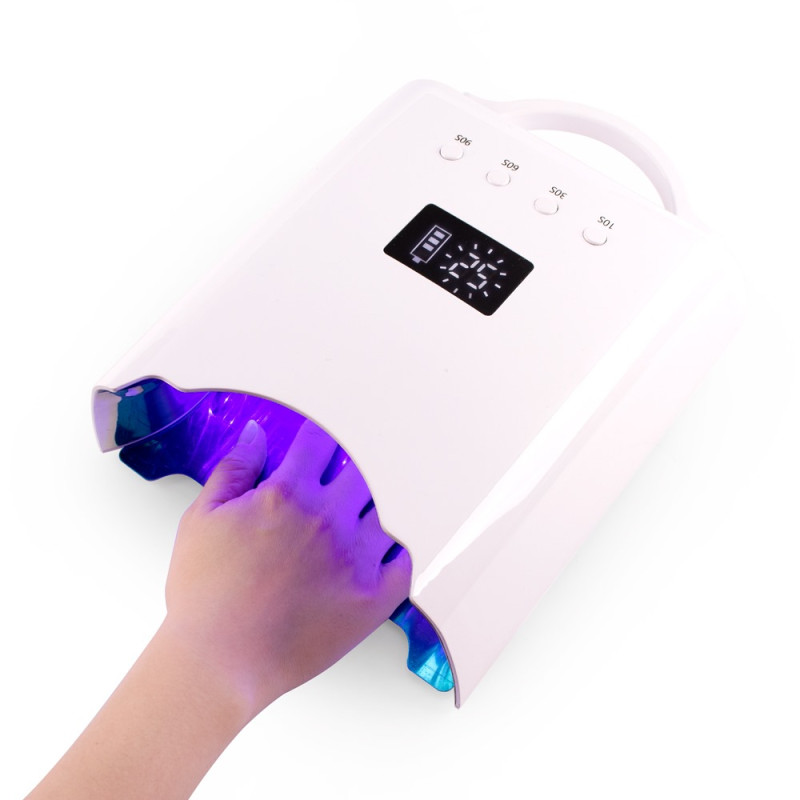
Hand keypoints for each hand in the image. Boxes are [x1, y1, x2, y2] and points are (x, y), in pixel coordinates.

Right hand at [164, 418, 411, 718]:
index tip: (318, 448)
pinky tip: (377, 552)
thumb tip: (257, 433)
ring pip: (383, 512)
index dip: (318, 441)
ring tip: (353, 521)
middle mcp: (328, 519)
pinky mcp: (373, 598)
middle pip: (359, 472)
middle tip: (337, 485)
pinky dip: (394, 551)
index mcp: (287, 494)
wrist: (219, 663)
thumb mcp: (203, 518)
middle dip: (347, 472)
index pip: (320, 443)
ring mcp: (356, 559)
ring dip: (369, 511)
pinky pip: (403, 559)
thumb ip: (234, 469)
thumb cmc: (204, 594)